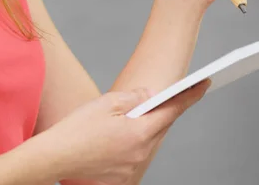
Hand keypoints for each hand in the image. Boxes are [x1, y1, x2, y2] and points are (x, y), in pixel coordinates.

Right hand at [42, 81, 209, 184]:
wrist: (55, 158)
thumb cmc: (77, 129)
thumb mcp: (107, 103)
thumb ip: (134, 97)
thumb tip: (150, 95)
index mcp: (139, 133)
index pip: (172, 110)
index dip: (190, 96)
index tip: (204, 84)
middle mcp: (141, 154)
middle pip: (160, 127)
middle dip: (163, 112)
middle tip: (166, 96)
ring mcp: (132, 169)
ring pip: (148, 142)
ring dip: (146, 128)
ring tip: (136, 116)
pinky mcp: (122, 178)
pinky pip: (136, 155)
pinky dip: (134, 143)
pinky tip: (122, 136)